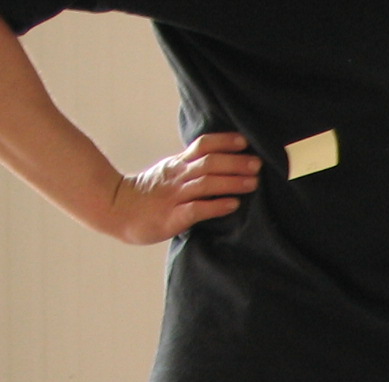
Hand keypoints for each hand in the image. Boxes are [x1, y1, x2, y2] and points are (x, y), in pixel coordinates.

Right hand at [104, 132, 258, 243]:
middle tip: (257, 163)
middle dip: (235, 162)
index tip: (244, 141)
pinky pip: (197, 209)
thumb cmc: (147, 194)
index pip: (202, 146)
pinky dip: (216, 206)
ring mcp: (174, 196)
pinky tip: (233, 205)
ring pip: (205, 184)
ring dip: (231, 182)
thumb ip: (191, 168)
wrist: (114, 209)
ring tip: (253, 183)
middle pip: (208, 163)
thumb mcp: (168, 173)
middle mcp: (177, 177)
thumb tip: (222, 163)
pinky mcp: (172, 217)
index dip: (224, 141)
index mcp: (177, 165)